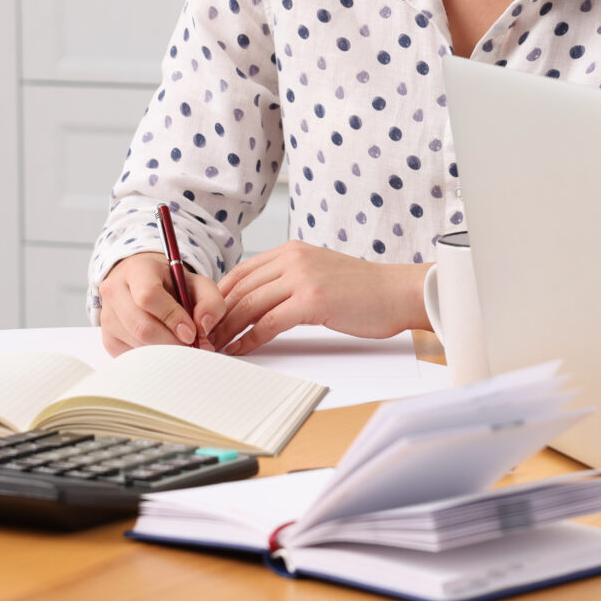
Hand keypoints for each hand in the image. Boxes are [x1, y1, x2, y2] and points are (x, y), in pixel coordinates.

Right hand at [99, 253, 226, 355]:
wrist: (145, 284)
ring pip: (137, 344)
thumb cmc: (174, 284)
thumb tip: (203, 326)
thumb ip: (211, 301)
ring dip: (165, 352)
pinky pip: (131, 356)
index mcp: (137, 269)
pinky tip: (166, 349)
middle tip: (194, 348)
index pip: (148, 296)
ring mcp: (107, 316)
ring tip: (184, 348)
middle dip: (172, 343)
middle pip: (141, 326)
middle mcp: (115, 290)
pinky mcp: (108, 338)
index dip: (172, 317)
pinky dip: (153, 358)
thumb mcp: (198, 283)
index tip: (192, 332)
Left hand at [210, 242, 427, 356]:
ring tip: (215, 347)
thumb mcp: (319, 273)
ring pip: (249, 304)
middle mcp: (293, 259)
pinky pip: (268, 322)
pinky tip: (241, 350)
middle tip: (203, 337)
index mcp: (292, 251)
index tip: (207, 317)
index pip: (242, 272)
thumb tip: (258, 302)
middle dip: (217, 315)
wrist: (396, 292)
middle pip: (240, 288)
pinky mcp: (312, 300)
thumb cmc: (363, 290)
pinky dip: (250, 339)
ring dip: (227, 329)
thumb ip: (290, 280)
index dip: (219, 296)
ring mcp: (302, 277)